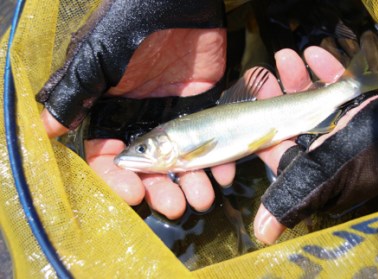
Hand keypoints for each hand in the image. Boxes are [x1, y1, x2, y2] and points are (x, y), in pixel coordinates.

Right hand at [38, 0, 230, 217]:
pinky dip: (219, 160)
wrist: (182, 1)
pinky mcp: (204, 109)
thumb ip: (75, 93)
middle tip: (175, 206)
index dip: (118, 179)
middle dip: (161, 188)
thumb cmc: (135, 24)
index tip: (132, 196)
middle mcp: (144, 119)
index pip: (110, 156)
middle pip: (151, 168)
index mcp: (115, 112)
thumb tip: (46, 130)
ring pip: (183, 161)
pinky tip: (224, 172)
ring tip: (202, 198)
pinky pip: (212, 142)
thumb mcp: (98, 58)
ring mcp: (176, 116)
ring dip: (192, 182)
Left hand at [252, 46, 344, 242]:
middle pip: (291, 117)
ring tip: (284, 56)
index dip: (262, 130)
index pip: (279, 149)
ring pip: (310, 97)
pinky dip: (324, 68)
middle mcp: (324, 144)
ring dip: (296, 77)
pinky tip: (312, 52)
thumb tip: (261, 235)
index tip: (249, 109)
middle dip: (276, 96)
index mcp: (312, 164)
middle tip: (263, 77)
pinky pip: (337, 81)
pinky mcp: (357, 100)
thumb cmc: (360, 155)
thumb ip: (289, 201)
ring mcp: (341, 121)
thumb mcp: (320, 180)